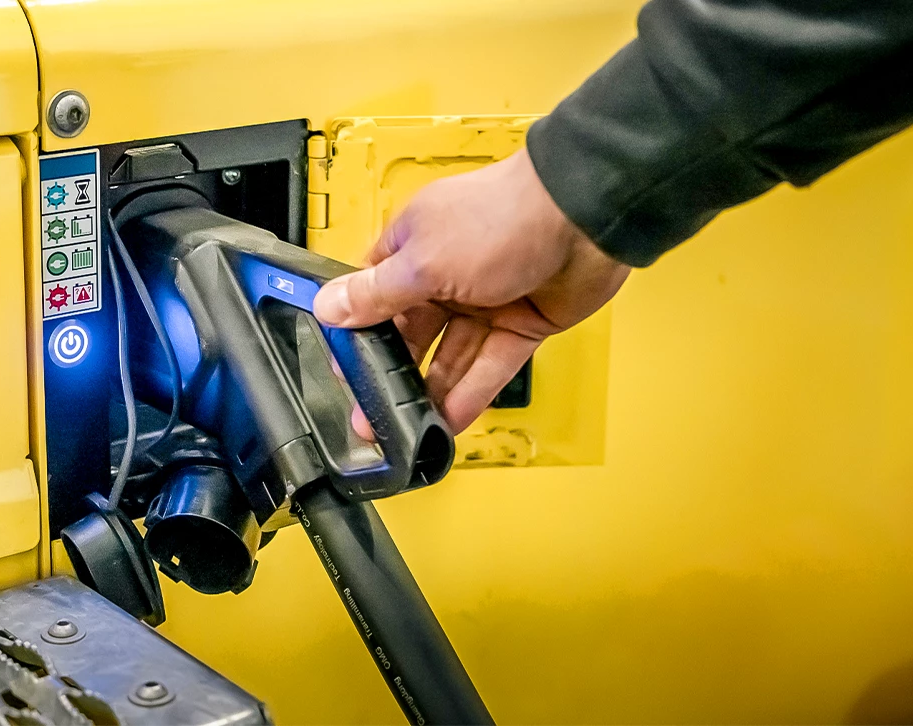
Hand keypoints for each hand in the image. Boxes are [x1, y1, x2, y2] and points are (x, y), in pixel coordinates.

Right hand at [314, 148, 629, 432]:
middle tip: (369, 412)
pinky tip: (449, 420)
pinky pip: (489, 366)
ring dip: (430, 391)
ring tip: (407, 427)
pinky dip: (471, 393)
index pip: (374, 293)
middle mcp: (447, 273)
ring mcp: (486, 300)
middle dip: (391, 373)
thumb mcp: (422, 262)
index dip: (357, 331)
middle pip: (411, 333)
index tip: (343, 367)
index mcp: (413, 245)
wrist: (583, 216)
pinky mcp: (522, 323)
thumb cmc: (502, 216)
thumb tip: (329, 306)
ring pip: (451, 356)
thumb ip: (376, 294)